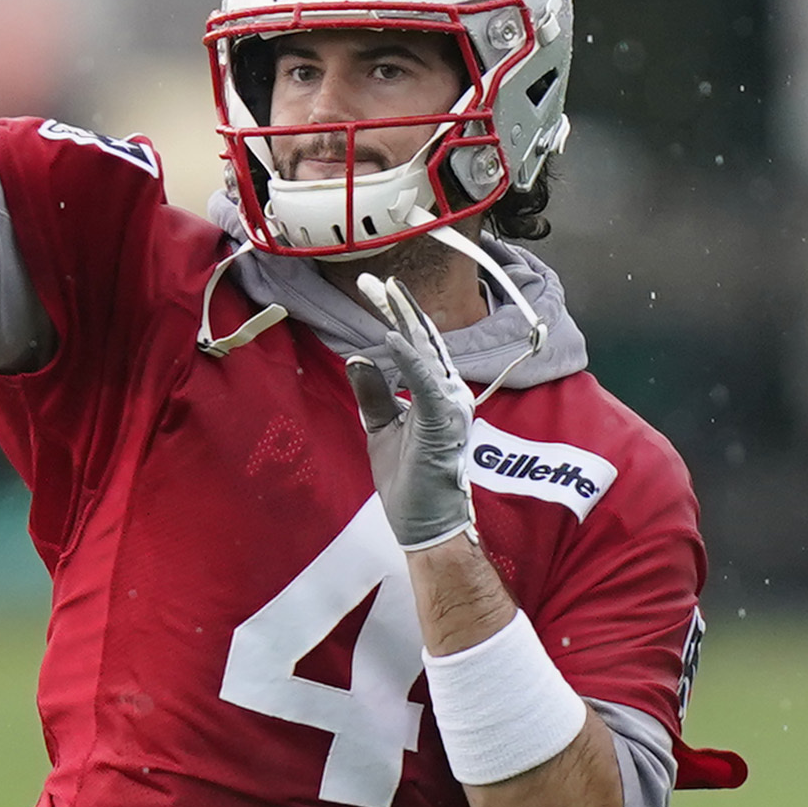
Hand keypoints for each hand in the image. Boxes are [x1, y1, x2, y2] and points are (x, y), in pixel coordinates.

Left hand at [348, 272, 476, 548]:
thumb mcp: (381, 429)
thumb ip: (374, 394)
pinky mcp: (442, 423)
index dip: (395, 316)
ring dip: (403, 323)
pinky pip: (425, 385)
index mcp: (435, 394)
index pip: (414, 346)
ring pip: (425, 354)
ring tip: (383, 294)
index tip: (372, 289)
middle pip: (421, 341)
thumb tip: (358, 358)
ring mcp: (448, 407)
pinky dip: (409, 361)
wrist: (425, 526)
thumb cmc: (409, 482)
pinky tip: (391, 338)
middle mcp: (447, 394)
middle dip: (397, 308)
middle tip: (372, 280)